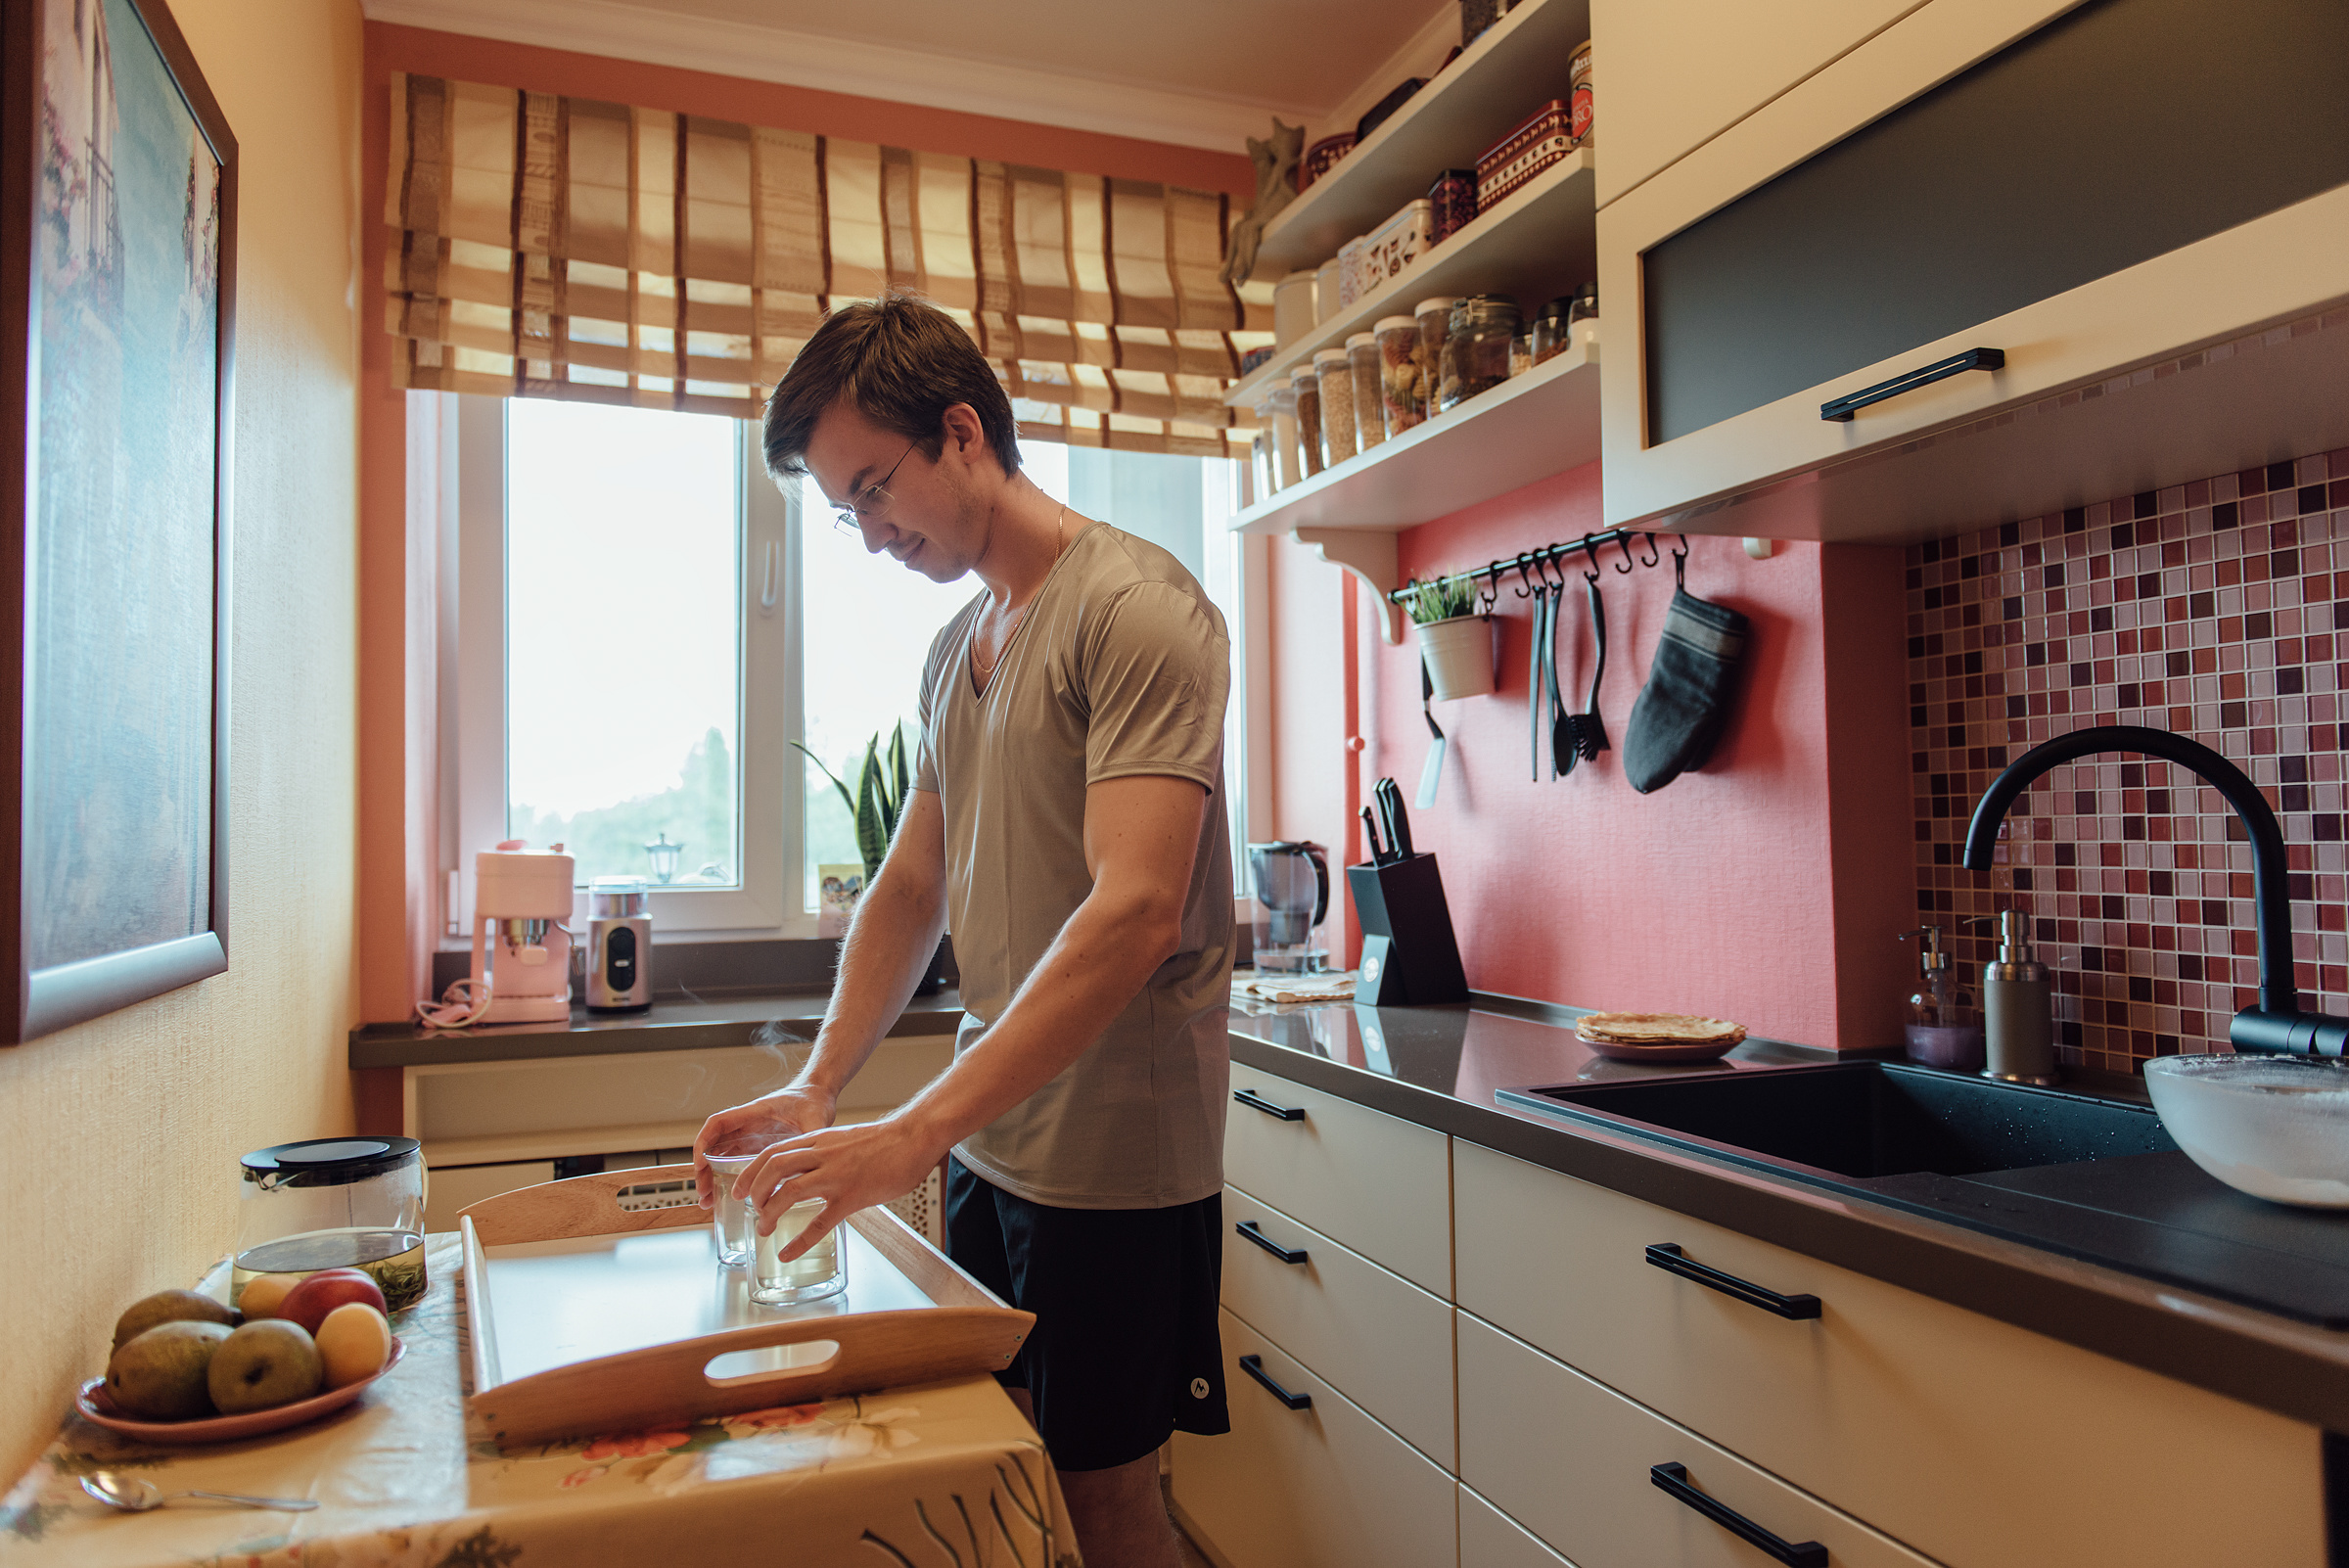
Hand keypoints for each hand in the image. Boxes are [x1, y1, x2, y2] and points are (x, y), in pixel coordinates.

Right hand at [692, 1084, 838, 1208]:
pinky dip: (726, 1176)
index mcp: (754, 1112)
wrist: (819, 1095)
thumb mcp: (814, 1119)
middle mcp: (747, 1124)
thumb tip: (814, 1160)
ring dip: (711, 1176)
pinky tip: (727, 1195)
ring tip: (708, 1201)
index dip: (704, 1142)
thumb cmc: (814, 1101)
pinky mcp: (757, 1146)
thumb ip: (811, 1137)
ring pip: (721, 1155)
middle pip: (713, 1144)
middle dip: (703, 1169)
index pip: (718, 1123)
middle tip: (704, 1194)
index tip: (700, 1164)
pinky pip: (734, 1161)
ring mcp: (750, 1135)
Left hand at [740, 1114, 948, 1263]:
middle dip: (754, 1190)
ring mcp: (836, 1176)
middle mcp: (822, 1155)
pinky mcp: (852, 1196)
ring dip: (770, 1212)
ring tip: (764, 1228)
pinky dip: (799, 1241)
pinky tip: (788, 1252)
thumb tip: (809, 1171)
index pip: (772, 1152)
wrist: (913, 1138)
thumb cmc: (884, 1141)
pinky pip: (819, 1222)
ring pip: (789, 1191)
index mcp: (818, 1140)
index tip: (740, 1188)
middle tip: (749, 1208)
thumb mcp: (843, 1139)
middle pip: (773, 1168)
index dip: (750, 1172)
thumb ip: (824, 1153)